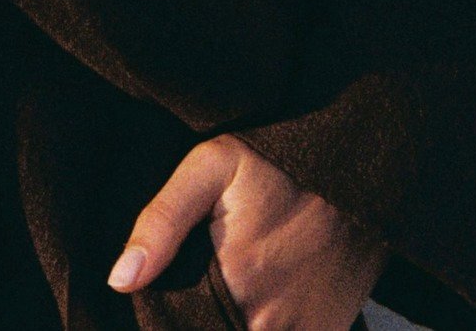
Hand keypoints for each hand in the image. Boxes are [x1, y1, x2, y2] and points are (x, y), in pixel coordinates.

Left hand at [107, 134, 386, 329]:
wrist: (355, 162)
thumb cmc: (275, 163)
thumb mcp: (210, 168)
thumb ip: (161, 222)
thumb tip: (119, 281)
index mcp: (235, 281)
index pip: (182, 328)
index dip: (171, 320)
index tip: (170, 305)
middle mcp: (271, 319)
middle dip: (202, 321)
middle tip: (205, 290)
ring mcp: (306, 330)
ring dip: (234, 325)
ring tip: (230, 297)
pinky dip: (269, 327)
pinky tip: (258, 306)